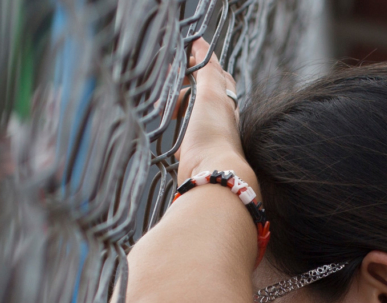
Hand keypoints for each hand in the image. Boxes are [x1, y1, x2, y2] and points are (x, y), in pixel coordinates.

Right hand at [176, 38, 256, 191]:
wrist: (212, 174)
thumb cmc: (212, 134)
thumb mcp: (210, 93)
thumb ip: (207, 69)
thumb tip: (202, 44)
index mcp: (225, 100)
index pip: (217, 73)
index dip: (203, 59)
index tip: (188, 49)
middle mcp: (220, 117)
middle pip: (203, 92)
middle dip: (186, 84)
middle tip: (167, 79)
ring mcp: (207, 134)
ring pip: (192, 112)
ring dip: (177, 106)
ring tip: (161, 106)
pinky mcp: (195, 151)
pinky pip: (184, 134)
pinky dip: (176, 128)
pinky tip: (168, 129)